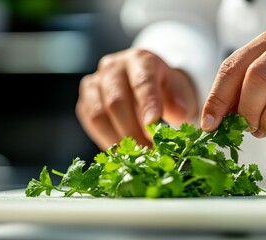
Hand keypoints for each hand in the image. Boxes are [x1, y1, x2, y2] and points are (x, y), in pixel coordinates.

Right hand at [76, 49, 197, 149]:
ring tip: (136, 156)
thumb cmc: (166, 90)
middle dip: (133, 131)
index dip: (148, 103)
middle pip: (116, 101)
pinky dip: (106, 141)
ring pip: (99, 115)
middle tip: (148, 152)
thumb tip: (179, 113)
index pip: (142, 81)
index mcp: (140, 60)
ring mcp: (95, 83)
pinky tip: (123, 153)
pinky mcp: (85, 101)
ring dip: (118, 140)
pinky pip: (91, 124)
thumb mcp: (180, 92)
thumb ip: (179, 102)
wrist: (148, 87)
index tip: (153, 125)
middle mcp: (113, 67)